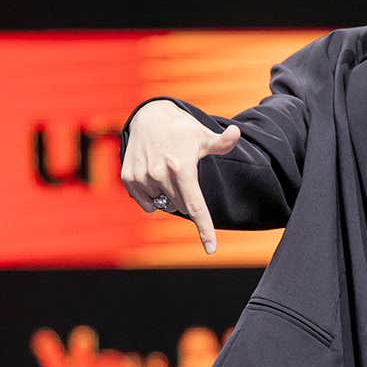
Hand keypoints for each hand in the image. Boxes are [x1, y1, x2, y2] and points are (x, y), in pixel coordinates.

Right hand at [121, 100, 240, 254]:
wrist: (149, 117)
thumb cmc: (182, 129)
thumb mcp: (204, 135)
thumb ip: (222, 142)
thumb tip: (237, 134)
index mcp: (181, 168)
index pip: (195, 206)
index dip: (205, 229)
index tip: (211, 249)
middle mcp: (160, 174)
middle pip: (180, 206)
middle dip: (184, 196)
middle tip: (183, 174)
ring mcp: (142, 177)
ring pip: (163, 204)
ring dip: (168, 194)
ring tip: (167, 169)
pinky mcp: (129, 179)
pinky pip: (146, 202)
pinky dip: (152, 196)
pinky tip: (153, 175)